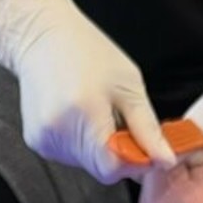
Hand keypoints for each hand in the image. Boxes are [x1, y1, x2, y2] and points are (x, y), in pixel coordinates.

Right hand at [0, 0, 175, 184]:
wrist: (41, 34)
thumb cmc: (87, 51)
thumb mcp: (128, 84)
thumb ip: (147, 128)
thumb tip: (166, 160)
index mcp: (85, 114)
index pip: (113, 167)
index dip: (135, 163)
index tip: (147, 149)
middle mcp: (59, 131)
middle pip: (101, 168)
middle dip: (119, 154)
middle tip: (122, 121)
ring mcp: (44, 139)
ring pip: (87, 164)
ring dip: (100, 148)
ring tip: (97, 112)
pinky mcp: (36, 141)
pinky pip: (70, 156)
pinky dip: (82, 144)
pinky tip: (79, 116)